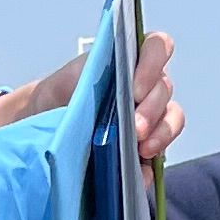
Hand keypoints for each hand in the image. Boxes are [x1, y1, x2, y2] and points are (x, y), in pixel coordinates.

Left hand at [0, 30, 184, 163]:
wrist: (47, 120)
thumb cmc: (62, 93)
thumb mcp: (70, 77)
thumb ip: (90, 75)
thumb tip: (103, 93)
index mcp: (132, 60)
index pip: (157, 47)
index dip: (153, 64)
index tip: (136, 88)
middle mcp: (147, 85)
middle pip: (164, 89)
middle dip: (152, 110)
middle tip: (135, 128)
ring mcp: (151, 116)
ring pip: (172, 119)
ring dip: (161, 133)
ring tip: (141, 149)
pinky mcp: (148, 144)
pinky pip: (161, 152)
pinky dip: (152, 163)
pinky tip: (140, 171)